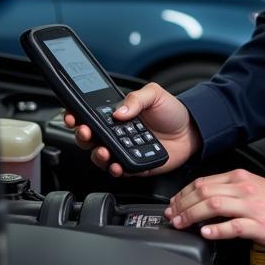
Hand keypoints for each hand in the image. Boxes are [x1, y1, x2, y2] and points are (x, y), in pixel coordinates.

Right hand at [64, 81, 200, 176]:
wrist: (191, 130)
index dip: (77, 116)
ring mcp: (124, 150)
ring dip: (97, 155)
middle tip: (86, 132)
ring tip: (103, 151)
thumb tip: (118, 111)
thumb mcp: (154, 94)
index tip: (73, 116)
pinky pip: (119, 170)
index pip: (91, 116)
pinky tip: (117, 165)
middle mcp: (117, 134)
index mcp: (116, 115)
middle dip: (83, 136)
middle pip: (90, 138)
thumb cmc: (171, 111)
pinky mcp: (134, 165)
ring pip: (101, 156)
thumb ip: (136, 98)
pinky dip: (115, 169)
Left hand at [164, 169, 264, 248]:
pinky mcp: (259, 225)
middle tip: (172, 216)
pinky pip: (233, 226)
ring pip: (213, 205)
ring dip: (192, 215)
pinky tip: (206, 233)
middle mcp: (242, 189)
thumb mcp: (250, 187)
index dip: (183, 193)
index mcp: (238, 178)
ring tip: (181, 223)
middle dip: (182, 204)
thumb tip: (202, 199)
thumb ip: (228, 190)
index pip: (202, 182)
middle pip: (203, 192)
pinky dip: (217, 229)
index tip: (173, 204)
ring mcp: (250, 207)